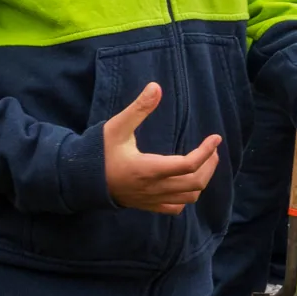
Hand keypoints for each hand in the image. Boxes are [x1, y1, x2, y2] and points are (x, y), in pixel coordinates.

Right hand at [103, 83, 221, 213]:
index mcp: (149, 169)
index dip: (206, 151)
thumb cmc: (99, 151)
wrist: (81, 179)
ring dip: (202, 180)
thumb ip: (139, 108)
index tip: (215, 138)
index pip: (188, 165)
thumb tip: (156, 87)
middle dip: (209, 166)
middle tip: (212, 149)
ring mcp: (151, 199)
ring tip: (204, 163)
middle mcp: (153, 187)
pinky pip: (175, 208)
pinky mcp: (147, 205)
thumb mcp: (117, 126)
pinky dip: (187, 196)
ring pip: (188, 197)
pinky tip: (186, 182)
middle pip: (195, 183)